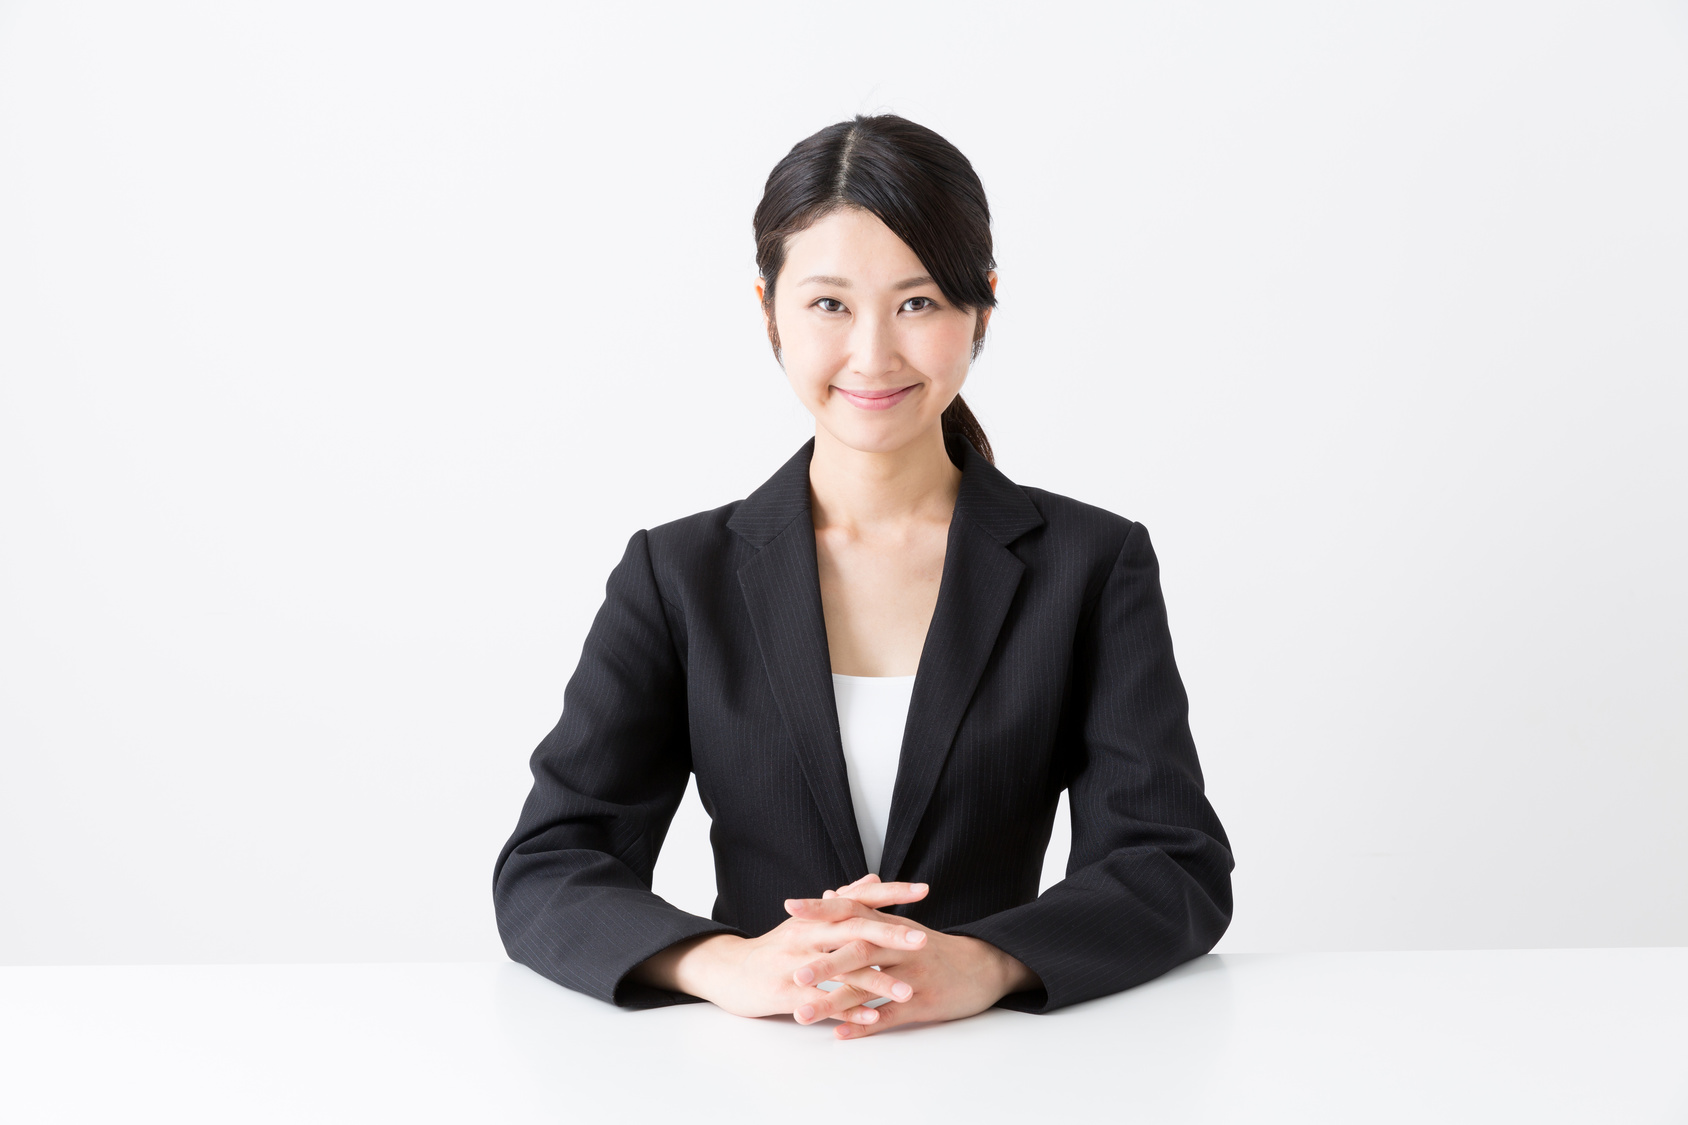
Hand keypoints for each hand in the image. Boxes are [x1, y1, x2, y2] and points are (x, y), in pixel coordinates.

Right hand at [628, 877, 931, 1025]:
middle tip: (923, 942)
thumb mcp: (807, 919)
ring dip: (876, 983)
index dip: (891, 893)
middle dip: (890, 937)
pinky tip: (872, 1019)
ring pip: (842, 972)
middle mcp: (808, 934)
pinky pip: (822, 1003)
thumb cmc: (775, 946)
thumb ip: (842, 900)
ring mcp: (797, 964)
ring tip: (906, 992)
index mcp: (817, 916)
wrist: (730, 971)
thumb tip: (873, 880)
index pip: (859, 898)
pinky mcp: (787, 994)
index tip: (924, 890)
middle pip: (854, 931)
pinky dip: (847, 1012)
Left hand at [790, 874, 1042, 1039]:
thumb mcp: (901, 925)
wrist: (985, 967)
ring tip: (803, 1014)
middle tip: (793, 974)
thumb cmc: (934, 948)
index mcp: (892, 926)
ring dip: (835, 1002)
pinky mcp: (925, 1003)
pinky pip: (890, 1016)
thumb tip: (828, 894)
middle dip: (825, 963)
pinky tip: (839, 1035)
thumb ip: (864, 913)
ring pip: (870, 988)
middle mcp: (901, 947)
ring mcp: (913, 976)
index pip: (853, 910)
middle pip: (859, 951)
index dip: (823, 910)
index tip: (790, 907)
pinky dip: (864, 1025)